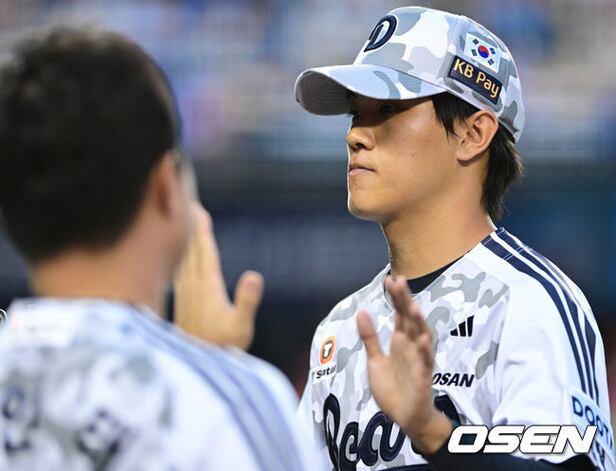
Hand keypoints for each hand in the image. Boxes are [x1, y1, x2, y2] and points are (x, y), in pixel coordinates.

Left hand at [173, 203, 263, 349]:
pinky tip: (177, 259)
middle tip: (189, 204)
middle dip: (190, 227)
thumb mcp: (242, 326)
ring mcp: (183, 295)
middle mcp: (192, 287)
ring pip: (181, 259)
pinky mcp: (180, 303)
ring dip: (183, 240)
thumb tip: (254, 274)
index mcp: (208, 287)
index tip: (198, 210)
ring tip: (183, 224)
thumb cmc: (224, 348)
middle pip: (189, 250)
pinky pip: (177, 271)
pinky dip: (178, 258)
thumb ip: (247, 300)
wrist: (198, 367)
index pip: (204, 252)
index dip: (202, 230)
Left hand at [357, 276, 451, 453]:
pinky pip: (426, 363)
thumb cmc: (393, 389)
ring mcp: (419, 361)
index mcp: (401, 342)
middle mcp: (412, 347)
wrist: (405, 418)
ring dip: (419, 323)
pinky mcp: (423, 379)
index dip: (396, 298)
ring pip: (421, 338)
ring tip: (413, 306)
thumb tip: (361, 311)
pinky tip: (423, 339)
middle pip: (410, 320)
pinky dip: (425, 351)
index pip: (399, 314)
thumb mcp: (375, 361)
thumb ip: (370, 337)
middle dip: (405, 301)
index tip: (390, 279)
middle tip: (399, 281)